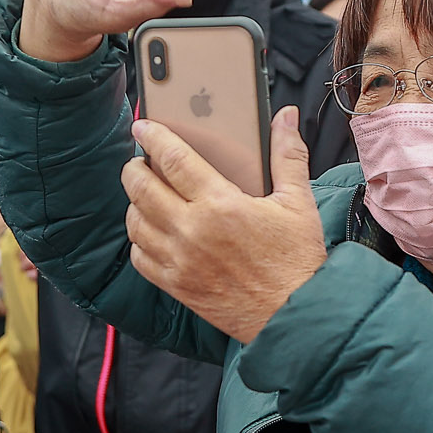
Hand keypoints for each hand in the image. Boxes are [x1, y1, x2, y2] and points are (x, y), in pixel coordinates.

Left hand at [121, 107, 327, 340]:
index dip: (152, 137)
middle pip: (142, 186)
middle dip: (134, 167)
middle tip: (139, 160)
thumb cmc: (297, 260)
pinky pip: (140, 256)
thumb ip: (287, 154)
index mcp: (221, 204)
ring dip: (135, 201)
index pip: (172, 158)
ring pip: (135, 220)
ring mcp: (179, 260)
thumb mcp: (298, 202)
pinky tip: (152, 230)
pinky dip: (140, 238)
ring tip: (146, 192)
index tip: (143, 127)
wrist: (294, 316)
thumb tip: (285, 116)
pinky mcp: (176, 285)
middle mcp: (192, 230)